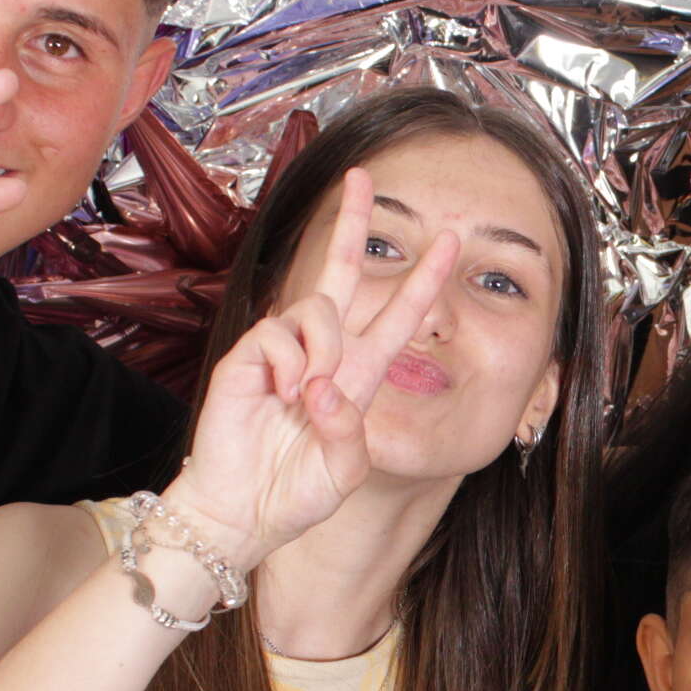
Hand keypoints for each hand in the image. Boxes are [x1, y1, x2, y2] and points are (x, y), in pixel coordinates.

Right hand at [168, 169, 458, 568]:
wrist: (242, 513)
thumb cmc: (294, 494)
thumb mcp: (344, 470)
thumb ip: (349, 431)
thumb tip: (325, 385)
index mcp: (357, 374)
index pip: (396, 314)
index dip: (423, 278)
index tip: (448, 239)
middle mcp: (323, 353)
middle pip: (343, 271)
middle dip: (355, 222)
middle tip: (364, 177)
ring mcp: (283, 351)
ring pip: (317, 305)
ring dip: (324, 346)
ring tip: (310, 394)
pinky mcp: (248, 355)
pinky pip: (279, 331)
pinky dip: (291, 362)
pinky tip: (285, 395)